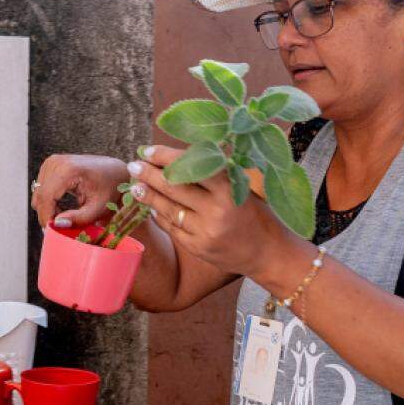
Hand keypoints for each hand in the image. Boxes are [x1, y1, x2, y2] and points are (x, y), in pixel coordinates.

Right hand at [31, 154, 129, 227]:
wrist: (114, 171)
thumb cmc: (110, 188)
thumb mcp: (99, 208)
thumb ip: (79, 219)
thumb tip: (57, 224)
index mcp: (69, 169)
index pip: (46, 196)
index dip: (46, 216)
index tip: (52, 232)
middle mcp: (57, 162)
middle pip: (40, 196)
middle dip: (47, 215)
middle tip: (60, 228)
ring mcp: (52, 162)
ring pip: (39, 194)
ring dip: (47, 209)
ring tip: (65, 216)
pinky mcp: (50, 165)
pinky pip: (41, 189)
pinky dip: (48, 201)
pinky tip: (61, 207)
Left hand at [127, 145, 291, 278]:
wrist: (269, 253)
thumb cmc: (257, 214)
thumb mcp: (242, 188)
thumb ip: (215, 174)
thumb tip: (180, 156)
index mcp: (230, 189)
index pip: (192, 166)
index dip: (167, 157)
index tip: (148, 150)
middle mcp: (217, 210)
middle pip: (174, 187)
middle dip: (150, 175)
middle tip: (133, 165)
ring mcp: (206, 232)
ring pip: (169, 209)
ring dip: (149, 196)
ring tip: (135, 186)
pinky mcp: (198, 248)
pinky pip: (173, 228)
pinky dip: (161, 216)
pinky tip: (152, 207)